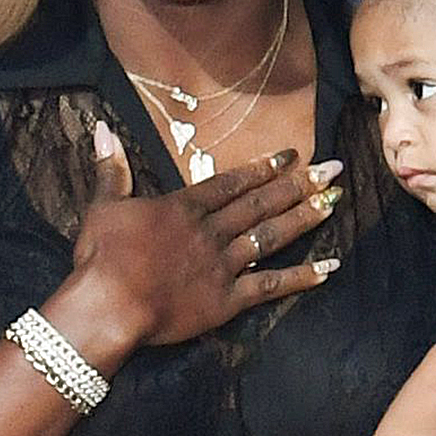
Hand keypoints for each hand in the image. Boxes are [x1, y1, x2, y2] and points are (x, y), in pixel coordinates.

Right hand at [74, 128, 342, 347]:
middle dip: (298, 184)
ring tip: (334, 202)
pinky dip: (301, 277)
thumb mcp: (102, 207)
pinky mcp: (227, 301)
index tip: (291, 155)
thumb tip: (103, 129)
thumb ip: (111, 170)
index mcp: (184, 207)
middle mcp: (211, 231)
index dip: (262, 168)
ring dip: (304, 218)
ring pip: (271, 237)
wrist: (109, 306)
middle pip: (261, 203)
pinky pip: (270, 286)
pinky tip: (328, 268)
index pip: (232, 182)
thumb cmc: (101, 258)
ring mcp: (223, 266)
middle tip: (331, 169)